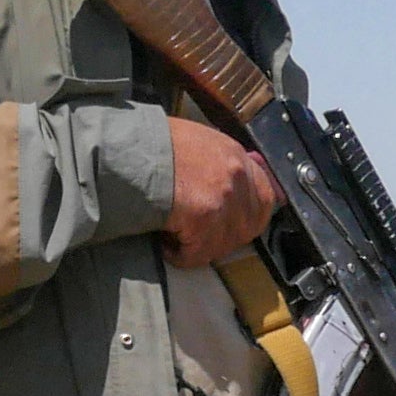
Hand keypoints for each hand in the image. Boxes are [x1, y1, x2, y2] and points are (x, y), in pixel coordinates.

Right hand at [159, 120, 279, 268]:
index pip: (265, 196)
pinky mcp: (205, 220)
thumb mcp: (196, 140)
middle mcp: (236, 177)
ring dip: (198, 247)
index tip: (231, 224)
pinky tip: (164, 244)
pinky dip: (179, 256)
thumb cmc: (153, 142)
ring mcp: (224, 199)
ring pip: (221, 244)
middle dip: (224, 238)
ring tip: (174, 237)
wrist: (129, 148)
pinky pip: (197, 255)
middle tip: (198, 236)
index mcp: (235, 155)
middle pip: (247, 227)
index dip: (249, 216)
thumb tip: (222, 184)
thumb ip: (216, 162)